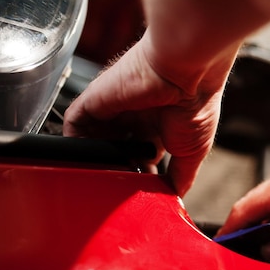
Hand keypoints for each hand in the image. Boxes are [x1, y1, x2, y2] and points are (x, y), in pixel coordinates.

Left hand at [63, 34, 233, 195]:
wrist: (186, 73)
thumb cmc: (196, 104)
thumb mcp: (194, 150)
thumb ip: (183, 175)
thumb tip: (177, 197)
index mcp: (159, 123)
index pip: (141, 153)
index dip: (140, 172)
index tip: (143, 189)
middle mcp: (134, 114)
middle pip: (116, 147)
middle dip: (118, 168)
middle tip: (122, 186)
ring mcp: (114, 107)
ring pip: (93, 138)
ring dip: (95, 158)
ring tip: (101, 177)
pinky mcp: (96, 100)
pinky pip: (74, 124)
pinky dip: (73, 143)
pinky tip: (81, 160)